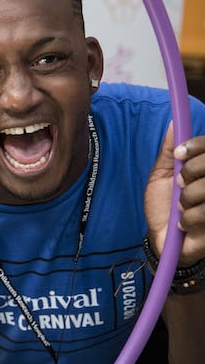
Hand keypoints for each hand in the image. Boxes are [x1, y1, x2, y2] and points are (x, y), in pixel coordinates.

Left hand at [145, 124, 204, 265]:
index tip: (180, 155)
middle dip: (189, 174)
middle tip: (179, 186)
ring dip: (186, 200)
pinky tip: (186, 224)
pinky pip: (204, 213)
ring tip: (182, 209)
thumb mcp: (162, 176)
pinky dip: (189, 219)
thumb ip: (171, 151)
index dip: (197, 146)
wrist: (163, 239)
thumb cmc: (165, 207)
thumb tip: (174, 123)